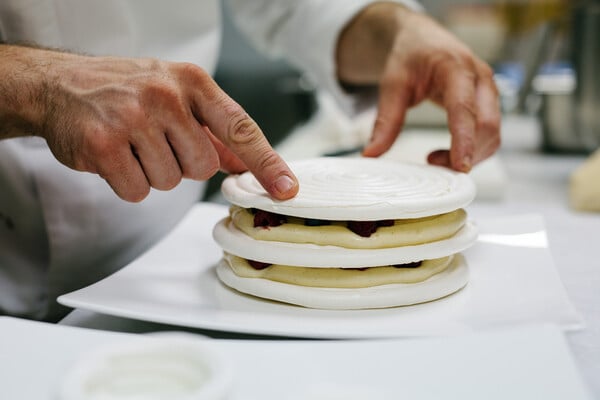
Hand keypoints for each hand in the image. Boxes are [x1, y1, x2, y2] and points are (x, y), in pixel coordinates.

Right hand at [1, 46, 297, 200]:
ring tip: (131, 144)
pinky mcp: (103, 145)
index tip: (286, 189)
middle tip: (155, 142)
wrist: (61, 84)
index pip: (241, 128)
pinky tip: (114, 157)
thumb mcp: (176, 95)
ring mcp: (133, 118)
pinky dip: (127, 183)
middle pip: (203, 167)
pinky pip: (137, 191)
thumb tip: (246, 163)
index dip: (267, 163)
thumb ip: (213, 130)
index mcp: (192, 82)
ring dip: (152, 173)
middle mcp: (166, 96)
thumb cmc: (125, 90)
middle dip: (182, 164)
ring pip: (170, 181)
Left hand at [337, 4, 500, 171]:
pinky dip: (473, 149)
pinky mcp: (488, 102)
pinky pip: (490, 133)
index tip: (460, 166)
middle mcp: (480, 78)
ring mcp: (489, 90)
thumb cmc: (410, 56)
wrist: (422, 39)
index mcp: (456, 68)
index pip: (465, 108)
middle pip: (487, 125)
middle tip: (432, 163)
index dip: (464, 140)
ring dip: (470, 154)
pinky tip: (448, 152)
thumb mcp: (392, 86)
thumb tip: (371, 154)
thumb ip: (385, 121)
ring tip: (434, 159)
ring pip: (492, 133)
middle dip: (467, 153)